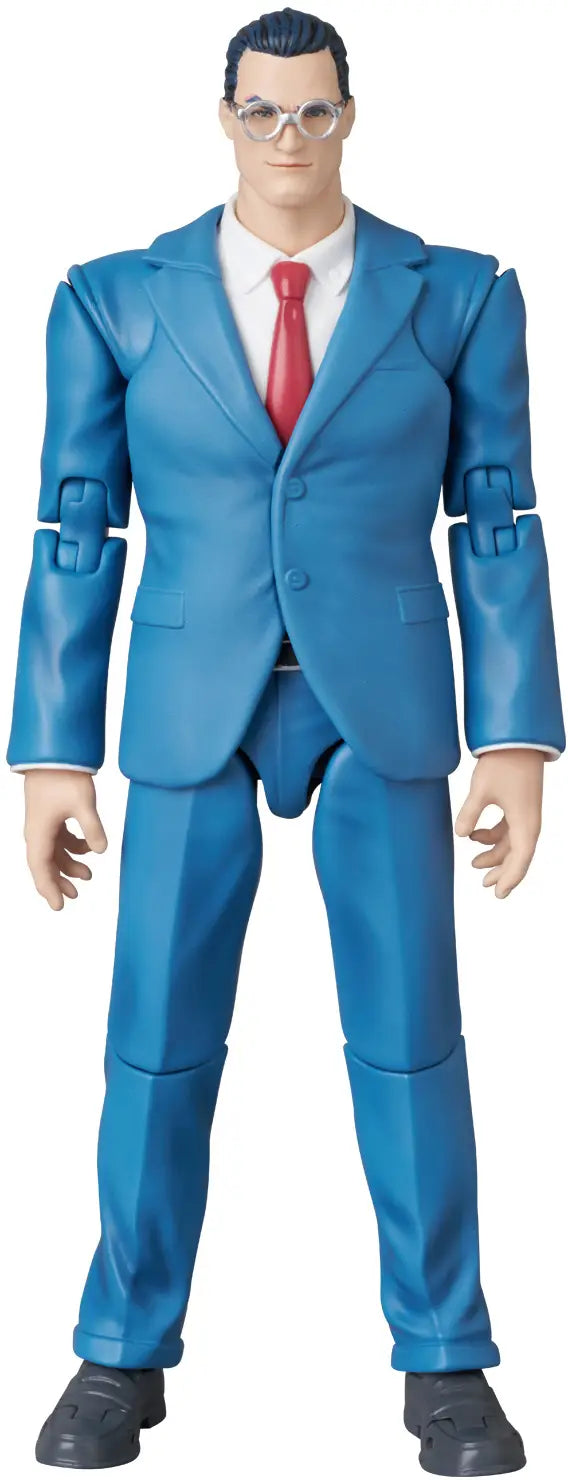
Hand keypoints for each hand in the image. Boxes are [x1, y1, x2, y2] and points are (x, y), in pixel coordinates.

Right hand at [23, 770, 107, 909]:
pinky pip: (58, 838)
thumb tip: (102, 851)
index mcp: (39, 833)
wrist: (53, 754)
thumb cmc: (63, 776)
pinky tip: (89, 848)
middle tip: (74, 897)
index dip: (49, 889)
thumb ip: (92, 829)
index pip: (41, 869)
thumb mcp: (83, 804)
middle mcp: (37, 831)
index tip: (59, 906)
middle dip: (59, 881)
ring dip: (68, 865)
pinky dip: (72, 847)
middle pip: (45, 864)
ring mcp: (43, 822)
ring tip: (88, 875)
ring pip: (53, 852)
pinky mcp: (51, 814)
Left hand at [455, 749, 543, 897]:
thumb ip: (470, 814)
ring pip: (512, 842)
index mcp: (526, 823)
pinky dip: (493, 836)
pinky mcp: (519, 803)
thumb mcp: (481, 790)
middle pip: (517, 855)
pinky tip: (474, 835)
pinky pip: (509, 828)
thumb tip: (460, 835)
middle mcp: (529, 821)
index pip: (520, 860)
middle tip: (484, 886)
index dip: (509, 879)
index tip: (498, 894)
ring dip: (494, 853)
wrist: (517, 739)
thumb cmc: (503, 763)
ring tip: (474, 863)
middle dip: (501, 871)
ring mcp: (525, 812)